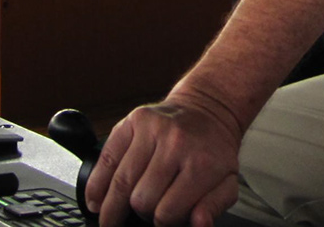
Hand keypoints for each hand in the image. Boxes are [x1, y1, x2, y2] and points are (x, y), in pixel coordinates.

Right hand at [86, 92, 244, 226]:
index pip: (166, 213)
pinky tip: (96, 200)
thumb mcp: (227, 181)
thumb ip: (214, 206)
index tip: (163, 219)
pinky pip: (106, 159)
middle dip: (141, 213)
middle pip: (140, 200)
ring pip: (120, 184)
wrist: (208, 108)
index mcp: (201, 163)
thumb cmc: (213, 149)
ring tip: (110, 218)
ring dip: (112, 207)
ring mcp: (152, 129)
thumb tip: (199, 223)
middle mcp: (176, 143)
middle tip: (145, 212)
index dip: (162, 223)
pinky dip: (96, 185)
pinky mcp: (133, 121)